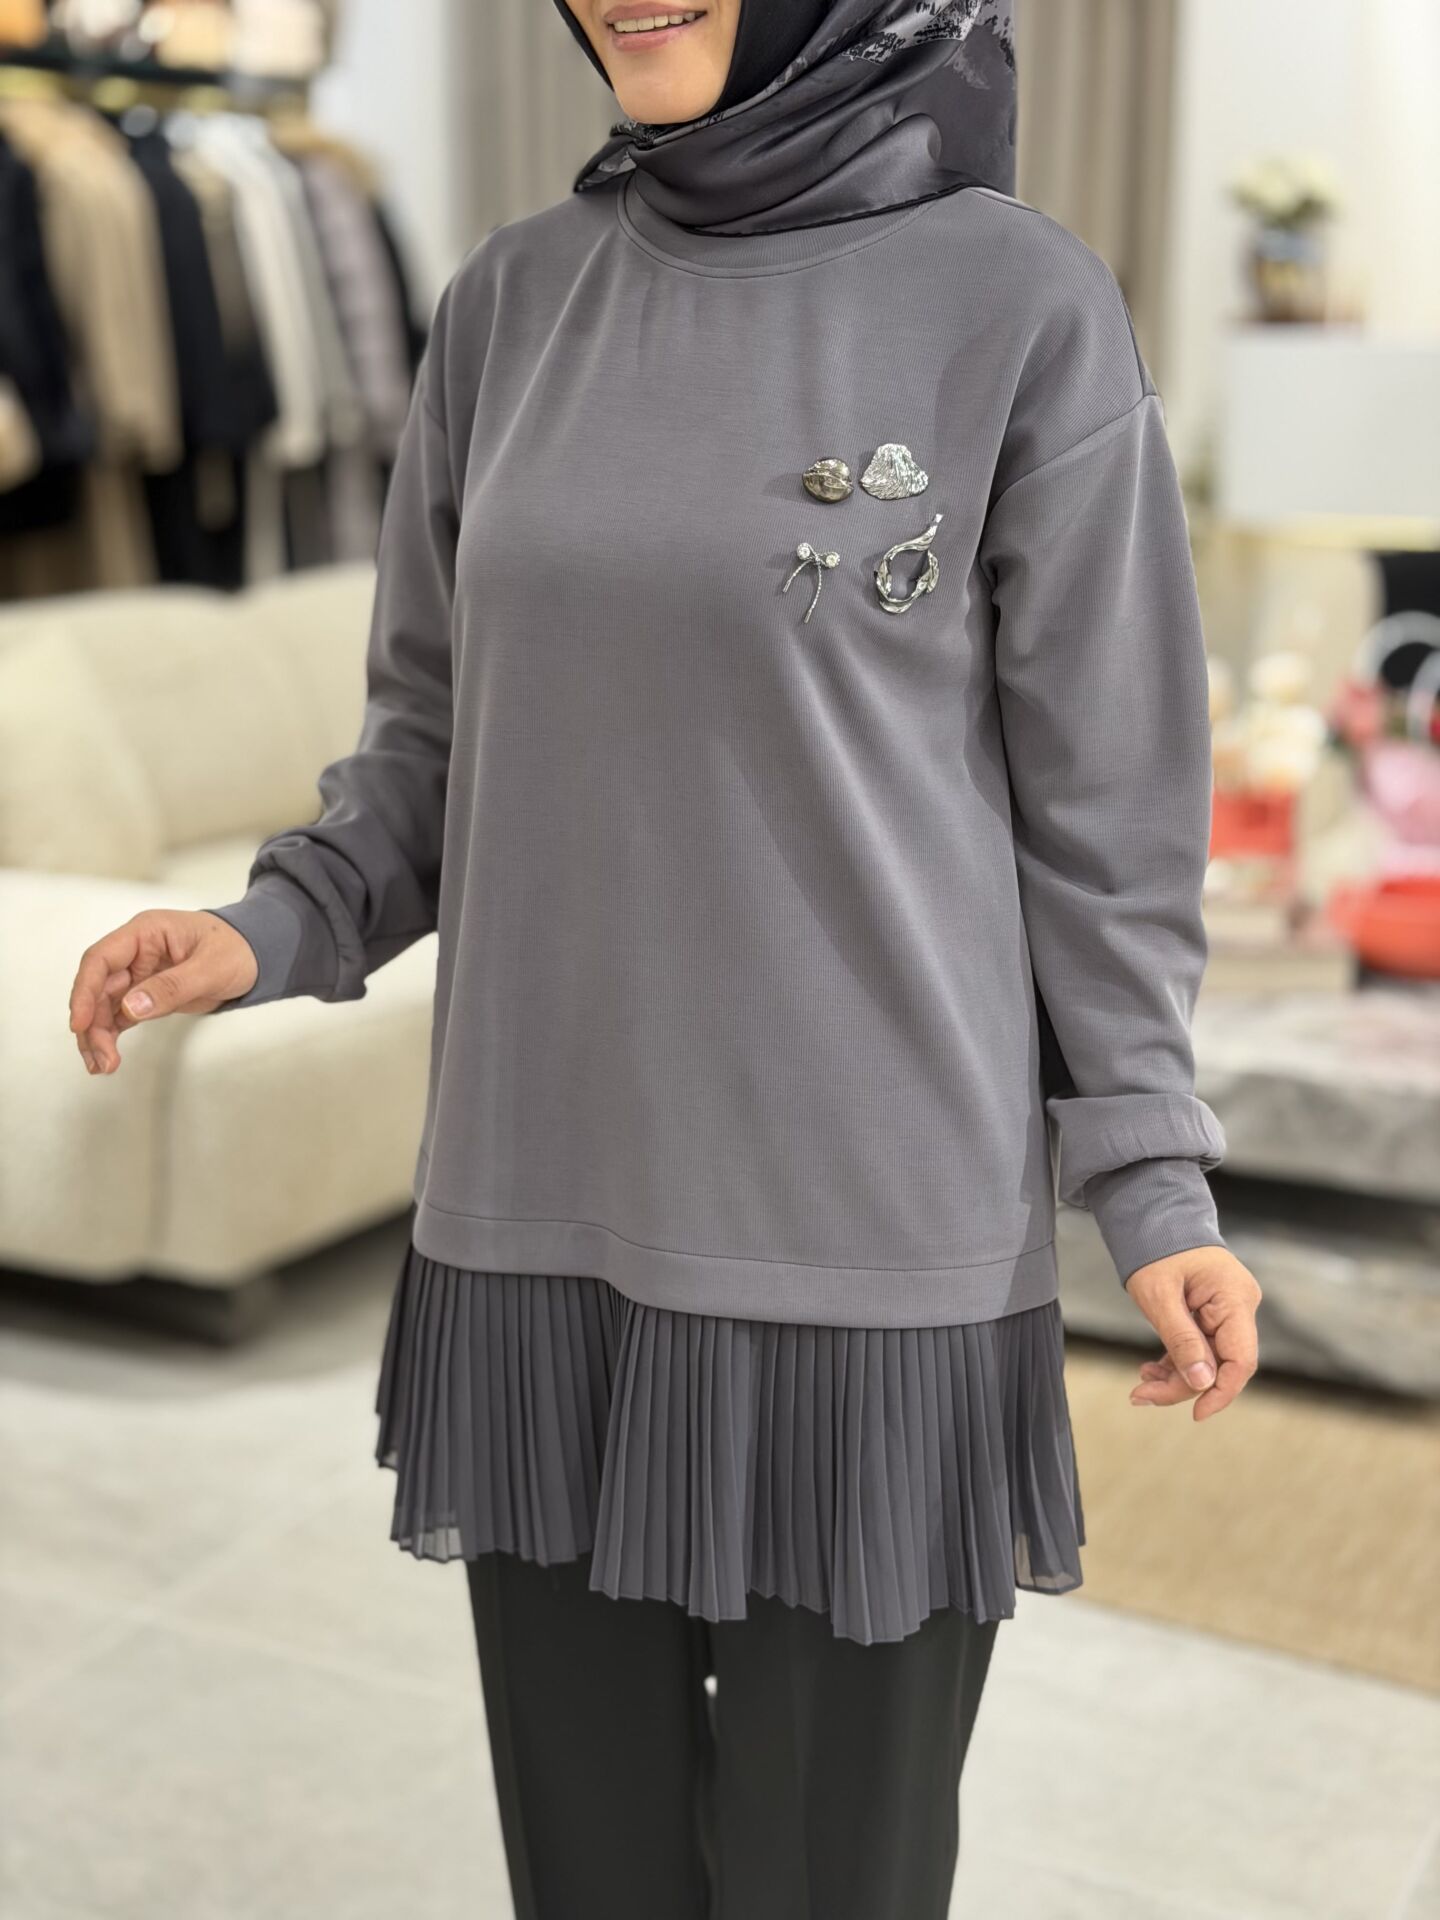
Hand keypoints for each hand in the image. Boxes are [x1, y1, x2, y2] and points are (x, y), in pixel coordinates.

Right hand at [69, 909, 259, 1074]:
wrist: (257, 955)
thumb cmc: (237, 949)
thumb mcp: (211, 967)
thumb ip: (173, 986)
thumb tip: (132, 1007)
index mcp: (146, 933)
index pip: (101, 959)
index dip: (85, 990)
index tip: (80, 1023)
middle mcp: (135, 953)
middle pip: (98, 988)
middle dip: (93, 1024)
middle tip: (102, 1058)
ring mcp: (138, 974)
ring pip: (104, 1006)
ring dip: (98, 1036)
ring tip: (103, 1066)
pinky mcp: (145, 994)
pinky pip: (119, 1016)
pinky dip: (110, 1037)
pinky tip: (106, 1059)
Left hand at [1123, 1244, 1260, 1421]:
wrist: (1154, 1218)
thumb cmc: (1158, 1246)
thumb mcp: (1160, 1295)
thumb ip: (1182, 1340)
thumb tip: (1202, 1383)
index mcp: (1235, 1298)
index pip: (1242, 1359)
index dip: (1221, 1391)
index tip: (1196, 1412)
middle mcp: (1238, 1307)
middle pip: (1221, 1364)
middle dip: (1183, 1386)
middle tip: (1141, 1395)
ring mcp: (1226, 1312)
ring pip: (1208, 1361)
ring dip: (1175, 1378)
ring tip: (1141, 1386)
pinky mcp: (1211, 1316)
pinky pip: (1199, 1349)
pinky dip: (1176, 1363)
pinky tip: (1151, 1371)